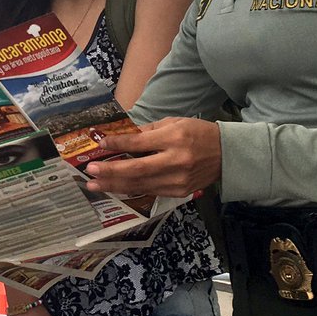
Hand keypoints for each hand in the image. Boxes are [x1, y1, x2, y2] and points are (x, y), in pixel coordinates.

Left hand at [84, 117, 220, 198]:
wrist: (226, 155)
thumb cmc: (198, 133)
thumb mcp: (174, 123)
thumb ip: (148, 132)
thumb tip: (121, 137)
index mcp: (174, 138)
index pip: (139, 143)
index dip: (118, 144)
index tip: (101, 143)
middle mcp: (176, 161)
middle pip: (137, 170)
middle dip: (110, 171)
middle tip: (90, 171)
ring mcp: (178, 180)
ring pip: (140, 185)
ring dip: (115, 185)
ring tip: (95, 184)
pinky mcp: (179, 192)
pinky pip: (150, 191)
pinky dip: (131, 189)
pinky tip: (115, 187)